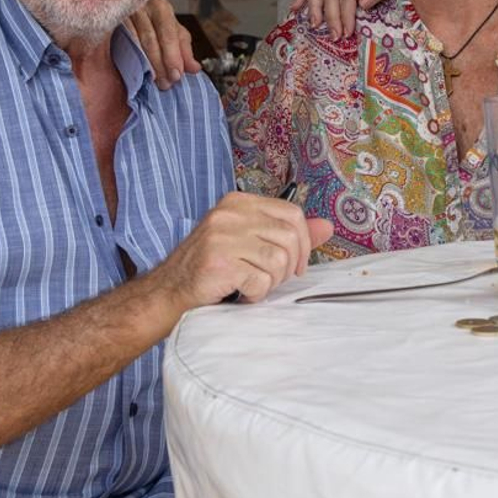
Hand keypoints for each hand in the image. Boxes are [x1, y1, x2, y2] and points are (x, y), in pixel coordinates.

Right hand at [124, 0, 200, 90]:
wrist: (128, 15)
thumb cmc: (156, 26)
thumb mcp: (174, 34)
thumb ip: (185, 51)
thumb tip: (195, 68)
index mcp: (160, 7)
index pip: (168, 33)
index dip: (173, 56)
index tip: (177, 75)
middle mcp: (141, 7)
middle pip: (150, 39)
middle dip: (160, 64)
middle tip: (166, 83)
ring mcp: (122, 16)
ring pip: (134, 44)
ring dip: (145, 66)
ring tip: (154, 82)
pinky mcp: (109, 26)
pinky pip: (120, 45)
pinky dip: (129, 61)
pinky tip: (136, 74)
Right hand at [151, 192, 334, 310]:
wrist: (169, 291)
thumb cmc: (211, 267)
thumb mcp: (248, 241)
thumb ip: (287, 233)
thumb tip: (327, 227)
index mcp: (239, 202)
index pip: (292, 213)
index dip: (304, 242)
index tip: (296, 264)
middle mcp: (230, 214)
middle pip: (289, 236)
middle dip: (289, 266)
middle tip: (273, 279)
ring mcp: (223, 237)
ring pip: (279, 260)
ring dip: (271, 282)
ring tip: (253, 285)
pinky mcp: (220, 263)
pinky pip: (261, 281)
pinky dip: (256, 295)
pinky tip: (241, 293)